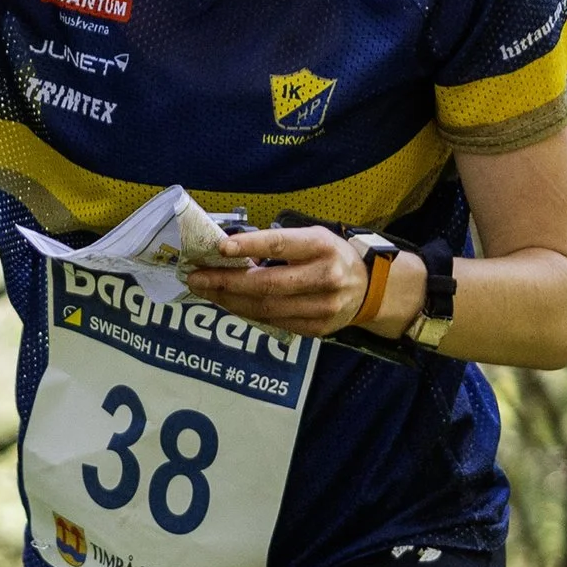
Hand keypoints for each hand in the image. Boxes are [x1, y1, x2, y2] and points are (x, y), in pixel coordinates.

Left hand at [180, 222, 370, 336]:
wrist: (369, 289)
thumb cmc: (331, 256)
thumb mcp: (313, 238)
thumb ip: (278, 244)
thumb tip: (230, 252)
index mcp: (322, 247)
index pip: (280, 245)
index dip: (249, 246)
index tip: (220, 248)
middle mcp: (325, 277)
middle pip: (267, 284)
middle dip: (226, 282)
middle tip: (197, 278)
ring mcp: (322, 307)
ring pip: (266, 308)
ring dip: (230, 301)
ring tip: (206, 291)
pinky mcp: (317, 329)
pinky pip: (273, 322)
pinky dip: (248, 313)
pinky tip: (230, 304)